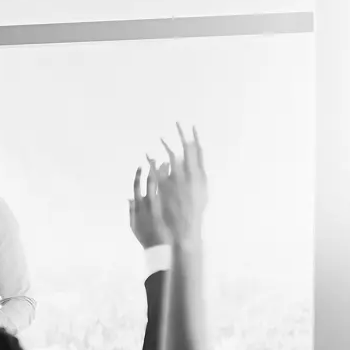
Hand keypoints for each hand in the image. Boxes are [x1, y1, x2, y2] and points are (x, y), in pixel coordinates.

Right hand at [129, 166, 166, 248]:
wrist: (157, 249)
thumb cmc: (147, 238)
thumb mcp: (134, 225)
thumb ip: (131, 211)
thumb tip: (128, 198)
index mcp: (136, 208)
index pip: (136, 187)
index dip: (139, 176)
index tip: (142, 166)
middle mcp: (143, 206)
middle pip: (147, 183)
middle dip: (152, 170)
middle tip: (157, 160)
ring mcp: (153, 208)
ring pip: (156, 187)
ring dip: (161, 175)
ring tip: (167, 164)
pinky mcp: (163, 211)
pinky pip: (165, 194)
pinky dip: (168, 185)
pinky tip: (174, 177)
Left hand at [149, 124, 207, 242]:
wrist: (185, 228)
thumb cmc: (194, 213)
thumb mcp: (202, 193)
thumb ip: (200, 178)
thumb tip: (198, 166)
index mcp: (201, 176)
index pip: (199, 152)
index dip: (195, 138)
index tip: (193, 126)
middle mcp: (191, 176)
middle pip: (187, 150)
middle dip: (182, 135)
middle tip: (178, 121)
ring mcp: (178, 181)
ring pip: (171, 158)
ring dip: (166, 145)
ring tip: (161, 136)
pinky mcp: (165, 188)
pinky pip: (157, 170)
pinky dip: (153, 161)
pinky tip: (147, 153)